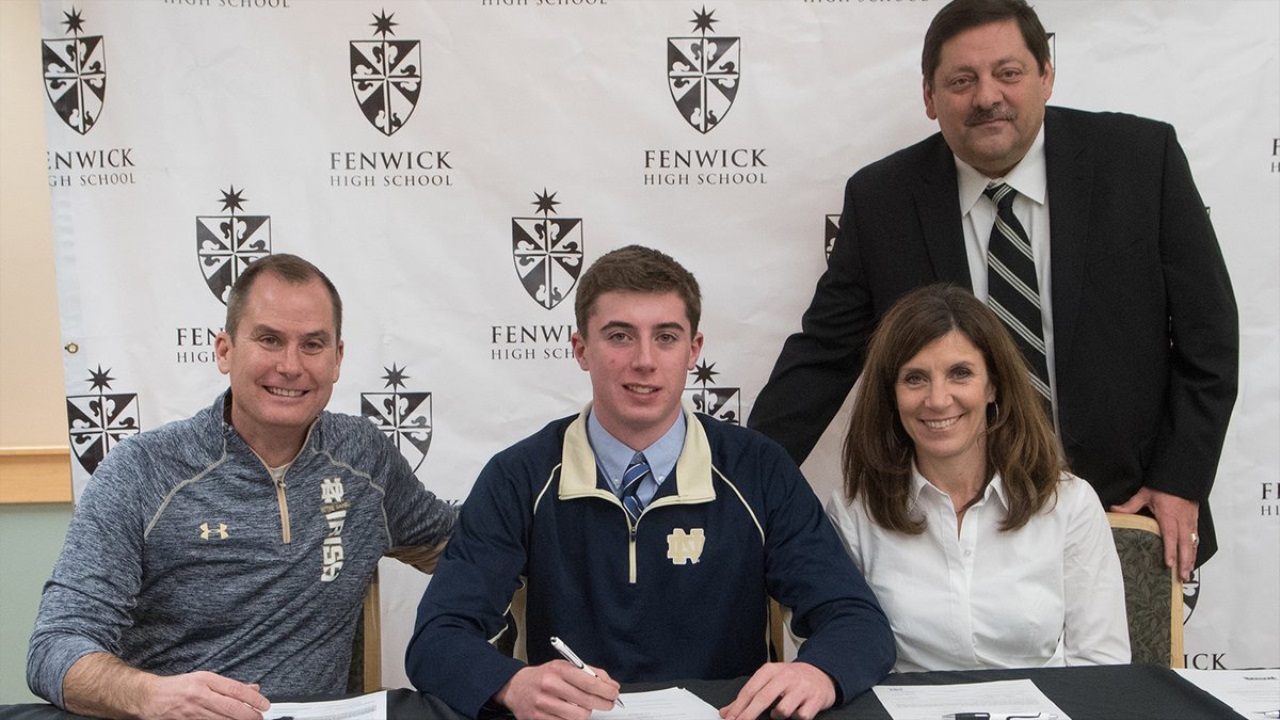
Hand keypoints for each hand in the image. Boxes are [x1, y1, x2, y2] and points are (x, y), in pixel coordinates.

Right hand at [63, 654, 269, 719]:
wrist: (149, 698)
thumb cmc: (178, 687)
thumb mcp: (204, 679)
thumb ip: (228, 686)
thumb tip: (252, 689)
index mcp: (205, 681)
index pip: (235, 689)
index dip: (253, 698)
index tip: (264, 704)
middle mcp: (200, 696)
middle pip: (231, 708)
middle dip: (250, 715)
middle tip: (260, 717)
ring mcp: (192, 712)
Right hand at [494, 661, 620, 719]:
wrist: (516, 687)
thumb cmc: (543, 676)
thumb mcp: (564, 666)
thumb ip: (589, 673)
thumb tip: (611, 685)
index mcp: (558, 670)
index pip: (589, 682)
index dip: (606, 690)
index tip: (613, 693)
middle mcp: (550, 686)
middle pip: (587, 701)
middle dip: (603, 704)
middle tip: (608, 703)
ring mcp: (543, 704)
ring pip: (578, 717)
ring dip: (587, 713)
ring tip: (585, 707)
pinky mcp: (538, 719)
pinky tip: (572, 713)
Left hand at [719, 662, 835, 719]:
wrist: (821, 674)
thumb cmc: (790, 680)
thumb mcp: (768, 682)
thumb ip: (747, 698)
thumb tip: (725, 712)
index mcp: (771, 670)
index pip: (750, 690)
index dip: (738, 707)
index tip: (729, 719)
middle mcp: (786, 676)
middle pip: (763, 698)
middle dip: (748, 715)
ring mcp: (802, 688)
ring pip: (783, 711)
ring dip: (779, 715)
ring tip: (781, 710)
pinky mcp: (816, 699)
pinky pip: (801, 716)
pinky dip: (797, 717)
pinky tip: (798, 710)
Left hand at [1111, 487, 1199, 581]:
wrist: (1183, 476)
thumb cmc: (1163, 486)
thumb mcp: (1145, 494)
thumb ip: (1130, 505)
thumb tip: (1114, 510)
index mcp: (1169, 516)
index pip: (1170, 536)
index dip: (1170, 551)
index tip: (1169, 564)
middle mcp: (1182, 521)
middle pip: (1185, 545)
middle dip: (1184, 562)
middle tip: (1183, 577)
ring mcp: (1190, 522)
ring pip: (1192, 544)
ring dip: (1191, 559)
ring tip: (1188, 573)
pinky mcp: (1195, 521)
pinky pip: (1196, 539)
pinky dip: (1195, 550)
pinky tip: (1192, 559)